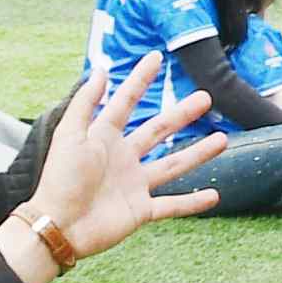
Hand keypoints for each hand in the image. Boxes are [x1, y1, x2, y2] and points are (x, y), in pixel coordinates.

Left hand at [9, 68, 226, 278]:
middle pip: (159, 131)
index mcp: (104, 137)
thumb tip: (100, 70)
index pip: (126, 102)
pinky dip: (193, 202)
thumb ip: (85, 103)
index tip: (157, 57)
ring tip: (222, 140)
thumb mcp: (70, 135)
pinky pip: (172, 205)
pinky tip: (214, 195)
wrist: (59, 225)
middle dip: (182, 114)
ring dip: (198, 153)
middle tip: (206, 98)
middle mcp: (123, 158)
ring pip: (173, 166)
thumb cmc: (59, 180)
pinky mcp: (140, 211)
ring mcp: (134, 185)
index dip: (140, 79)